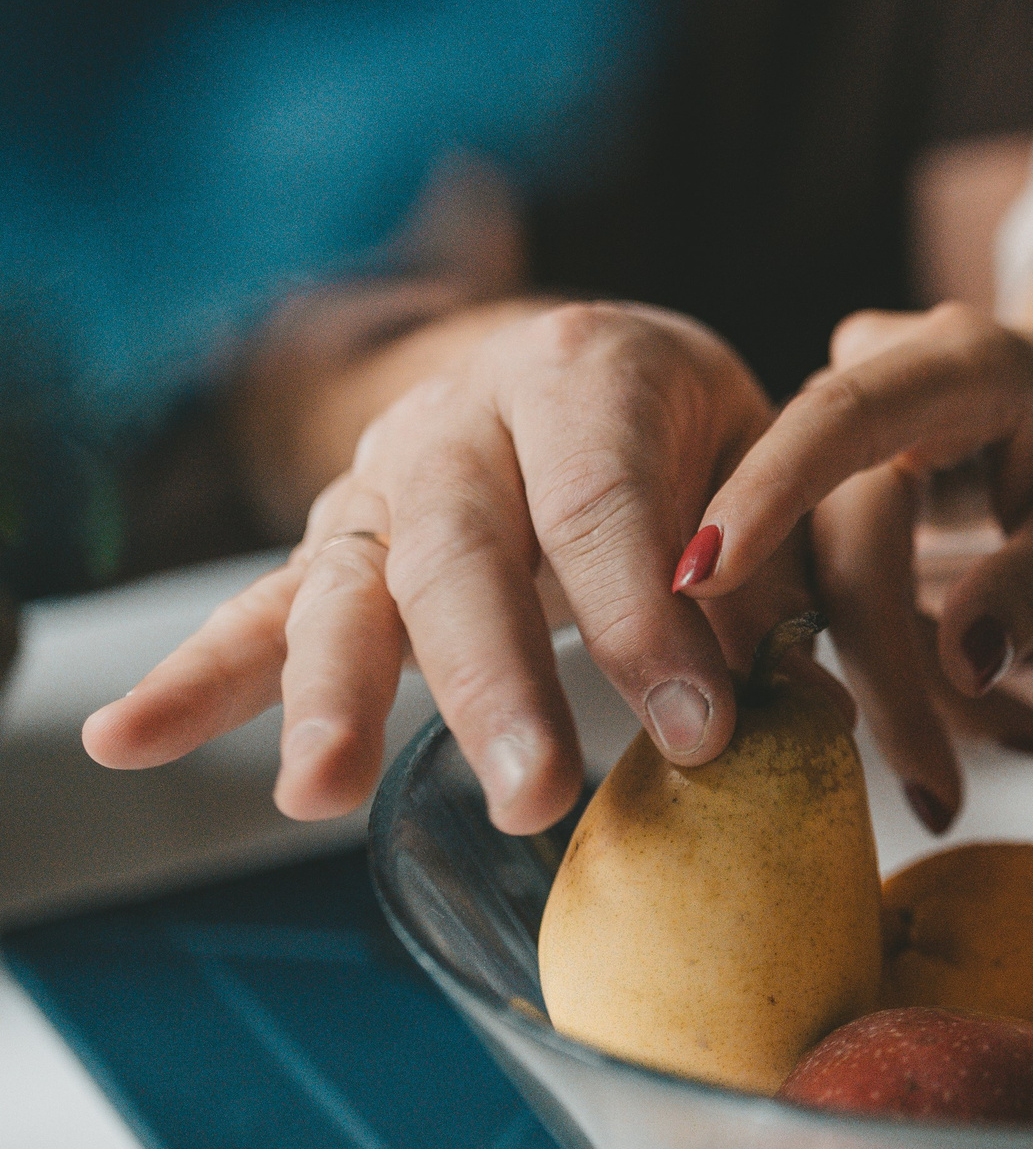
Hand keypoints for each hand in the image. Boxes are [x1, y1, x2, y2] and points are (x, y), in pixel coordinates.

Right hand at [83, 301, 811, 833]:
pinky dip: (199, 676)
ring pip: (349, 583)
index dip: (648, 621)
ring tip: (319, 792)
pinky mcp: (339, 542)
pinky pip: (263, 609)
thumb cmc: (696, 426)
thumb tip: (792, 707)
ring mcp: (383, 478)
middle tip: (533, 793)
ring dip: (334, 692)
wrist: (594, 355)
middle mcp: (462, 416)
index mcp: (586, 372)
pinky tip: (126, 739)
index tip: (699, 732)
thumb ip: (771, 569)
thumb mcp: (759, 459)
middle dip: (494, 679)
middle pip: (462, 550)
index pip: (605, 505)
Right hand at [680, 233, 1032, 831]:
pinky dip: (907, 659)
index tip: (708, 578)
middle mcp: (882, 383)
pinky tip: (978, 716)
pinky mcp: (842, 484)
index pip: (842, 420)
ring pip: (836, 576)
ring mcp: (851, 433)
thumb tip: (966, 661)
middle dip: (887, 676)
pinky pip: (849, 580)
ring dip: (906, 684)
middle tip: (940, 796)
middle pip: (843, 539)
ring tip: (1000, 752)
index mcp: (958, 361)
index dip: (769, 493)